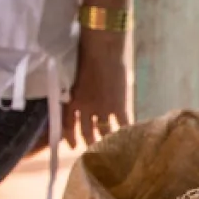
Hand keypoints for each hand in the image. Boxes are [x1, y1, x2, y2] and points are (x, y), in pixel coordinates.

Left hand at [63, 28, 128, 148]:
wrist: (103, 49)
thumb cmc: (85, 56)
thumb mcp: (73, 77)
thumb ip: (74, 93)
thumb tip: (73, 102)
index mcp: (72, 101)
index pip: (68, 126)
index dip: (71, 139)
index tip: (74, 147)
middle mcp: (85, 109)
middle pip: (87, 133)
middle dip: (91, 143)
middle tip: (95, 149)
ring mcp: (103, 109)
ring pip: (105, 132)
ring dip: (108, 139)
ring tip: (113, 146)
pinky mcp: (120, 106)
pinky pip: (123, 124)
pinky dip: (126, 130)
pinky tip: (130, 135)